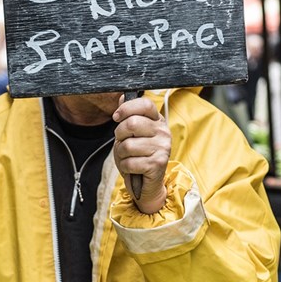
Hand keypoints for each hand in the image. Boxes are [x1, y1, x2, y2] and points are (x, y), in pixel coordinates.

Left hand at [113, 96, 170, 213]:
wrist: (147, 184)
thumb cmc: (138, 157)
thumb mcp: (132, 134)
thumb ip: (128, 116)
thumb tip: (122, 97)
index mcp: (158, 121)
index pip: (145, 104)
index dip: (127, 108)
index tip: (116, 117)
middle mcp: (163, 132)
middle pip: (132, 123)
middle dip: (119, 135)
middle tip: (122, 142)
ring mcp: (162, 148)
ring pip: (127, 145)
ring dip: (121, 154)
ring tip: (128, 158)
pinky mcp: (157, 164)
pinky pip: (129, 162)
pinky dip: (124, 167)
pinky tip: (132, 168)